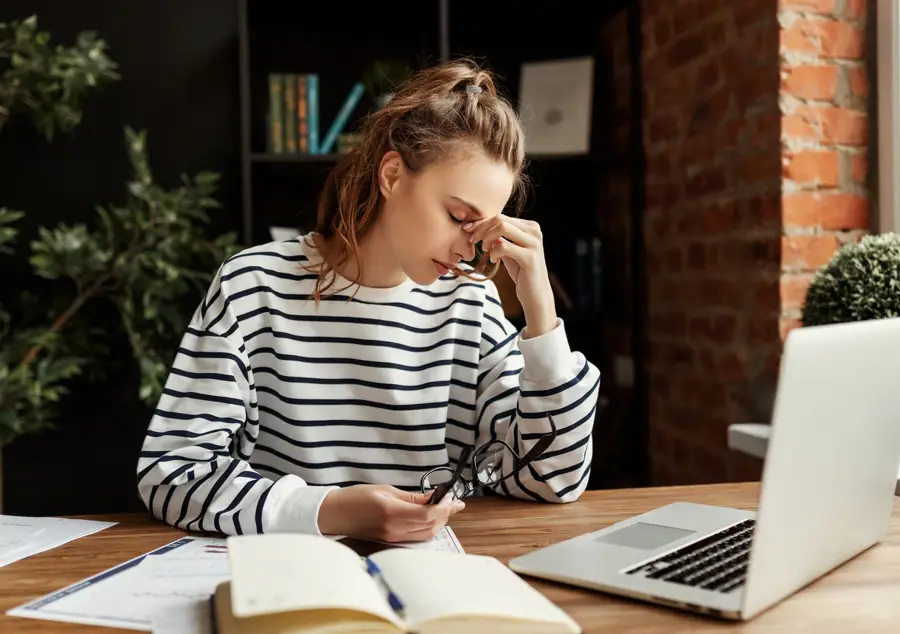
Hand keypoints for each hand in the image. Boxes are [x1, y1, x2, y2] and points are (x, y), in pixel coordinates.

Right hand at [316, 484, 464, 541]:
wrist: (335, 514)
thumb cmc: (356, 498)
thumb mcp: (386, 490)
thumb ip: (412, 497)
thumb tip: (434, 496)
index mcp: (392, 513)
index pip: (428, 514)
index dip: (445, 506)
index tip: (454, 497)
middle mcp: (394, 529)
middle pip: (431, 525)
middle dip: (445, 513)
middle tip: (452, 500)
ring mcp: (393, 538)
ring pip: (426, 534)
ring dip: (438, 521)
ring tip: (443, 507)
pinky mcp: (391, 542)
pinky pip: (416, 538)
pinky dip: (428, 528)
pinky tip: (430, 517)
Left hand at [464, 215, 556, 337]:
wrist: (535, 294)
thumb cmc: (521, 271)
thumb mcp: (509, 250)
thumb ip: (499, 237)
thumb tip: (478, 226)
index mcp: (530, 226)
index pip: (501, 216)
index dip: (482, 222)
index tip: (468, 230)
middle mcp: (534, 231)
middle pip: (500, 219)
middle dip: (482, 228)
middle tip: (473, 240)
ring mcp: (533, 243)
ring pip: (502, 227)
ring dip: (487, 238)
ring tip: (485, 250)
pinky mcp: (530, 257)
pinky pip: (504, 247)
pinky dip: (494, 252)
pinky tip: (494, 260)